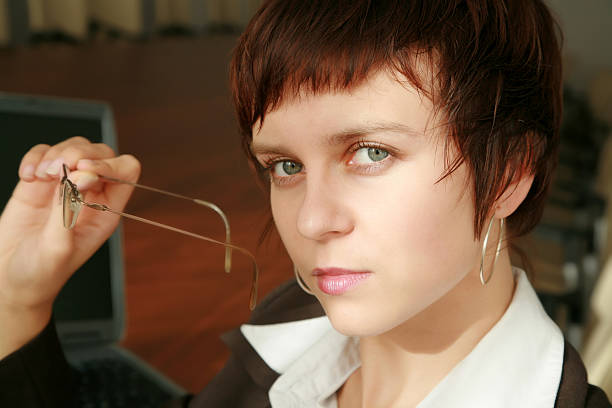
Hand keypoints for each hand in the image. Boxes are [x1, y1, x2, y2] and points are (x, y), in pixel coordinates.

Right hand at [0, 137, 140, 356]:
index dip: (108, 164)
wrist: (9, 279)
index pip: (125, 171)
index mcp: (107, 210)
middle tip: (57, 170)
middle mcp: (91, 194)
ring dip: (56, 154)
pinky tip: (27, 177)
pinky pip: (45, 152)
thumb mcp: (57, 248)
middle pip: (101, 152)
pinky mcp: (41, 182)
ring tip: (39, 177)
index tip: (82, 171)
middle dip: (79, 152)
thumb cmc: (41, 273)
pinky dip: (35, 157)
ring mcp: (66, 185)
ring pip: (74, 147)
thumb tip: (80, 177)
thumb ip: (68, 211)